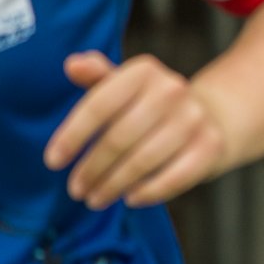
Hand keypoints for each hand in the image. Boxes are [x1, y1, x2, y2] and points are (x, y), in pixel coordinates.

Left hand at [44, 52, 229, 210]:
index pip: (99, 105)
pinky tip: (130, 198)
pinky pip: (173, 177)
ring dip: (112, 185)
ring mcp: (194, 118)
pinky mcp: (210, 146)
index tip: (53, 162)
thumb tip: (72, 64)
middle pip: (118, 138)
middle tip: (76, 190)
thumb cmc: (147, 105)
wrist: (207, 116)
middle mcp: (173, 89)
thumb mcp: (122, 87)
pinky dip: (148, 192)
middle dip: (91, 169)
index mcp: (144, 71)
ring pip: (142, 161)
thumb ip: (96, 77)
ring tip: (95, 199)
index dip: (72, 136)